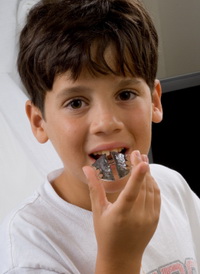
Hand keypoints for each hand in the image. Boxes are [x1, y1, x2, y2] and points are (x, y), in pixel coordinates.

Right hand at [83, 150, 160, 272]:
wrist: (122, 257)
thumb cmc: (106, 234)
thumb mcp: (98, 211)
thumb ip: (94, 188)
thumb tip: (87, 168)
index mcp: (121, 215)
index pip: (131, 192)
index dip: (137, 176)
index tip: (141, 161)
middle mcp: (138, 217)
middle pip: (143, 186)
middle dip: (141, 166)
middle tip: (136, 152)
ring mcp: (149, 218)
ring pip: (151, 189)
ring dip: (148, 173)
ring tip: (142, 160)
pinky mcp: (155, 219)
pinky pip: (156, 196)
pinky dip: (153, 184)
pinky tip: (147, 176)